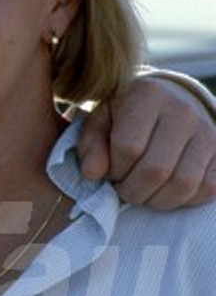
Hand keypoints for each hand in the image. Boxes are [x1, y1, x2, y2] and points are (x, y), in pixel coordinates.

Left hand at [78, 76, 215, 208]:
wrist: (172, 100)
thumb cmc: (128, 114)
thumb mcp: (101, 120)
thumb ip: (91, 145)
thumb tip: (91, 174)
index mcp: (148, 95)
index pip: (128, 147)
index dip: (114, 170)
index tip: (109, 172)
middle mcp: (183, 110)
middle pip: (156, 170)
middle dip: (133, 190)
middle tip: (123, 189)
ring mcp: (208, 130)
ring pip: (183, 184)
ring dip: (157, 199)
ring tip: (142, 192)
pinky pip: (208, 189)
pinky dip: (184, 200)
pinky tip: (165, 192)